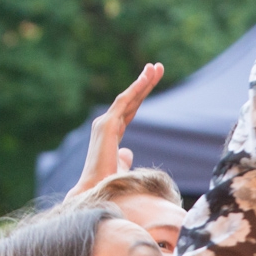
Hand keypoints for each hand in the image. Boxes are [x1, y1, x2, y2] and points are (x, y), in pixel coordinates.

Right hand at [70, 62, 164, 197]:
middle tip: (158, 67)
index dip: (141, 94)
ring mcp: (105, 123)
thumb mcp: (120, 167)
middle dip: (145, 82)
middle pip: (130, 99)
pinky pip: (124, 101)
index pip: (129, 109)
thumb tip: (128, 153)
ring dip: (143, 81)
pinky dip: (136, 88)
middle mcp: (105, 125)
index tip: (152, 80)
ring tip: (156, 67)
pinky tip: (147, 78)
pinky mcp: (107, 124)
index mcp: (110, 133)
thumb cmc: (109, 183)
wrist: (97, 189)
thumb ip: (124, 158)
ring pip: (128, 97)